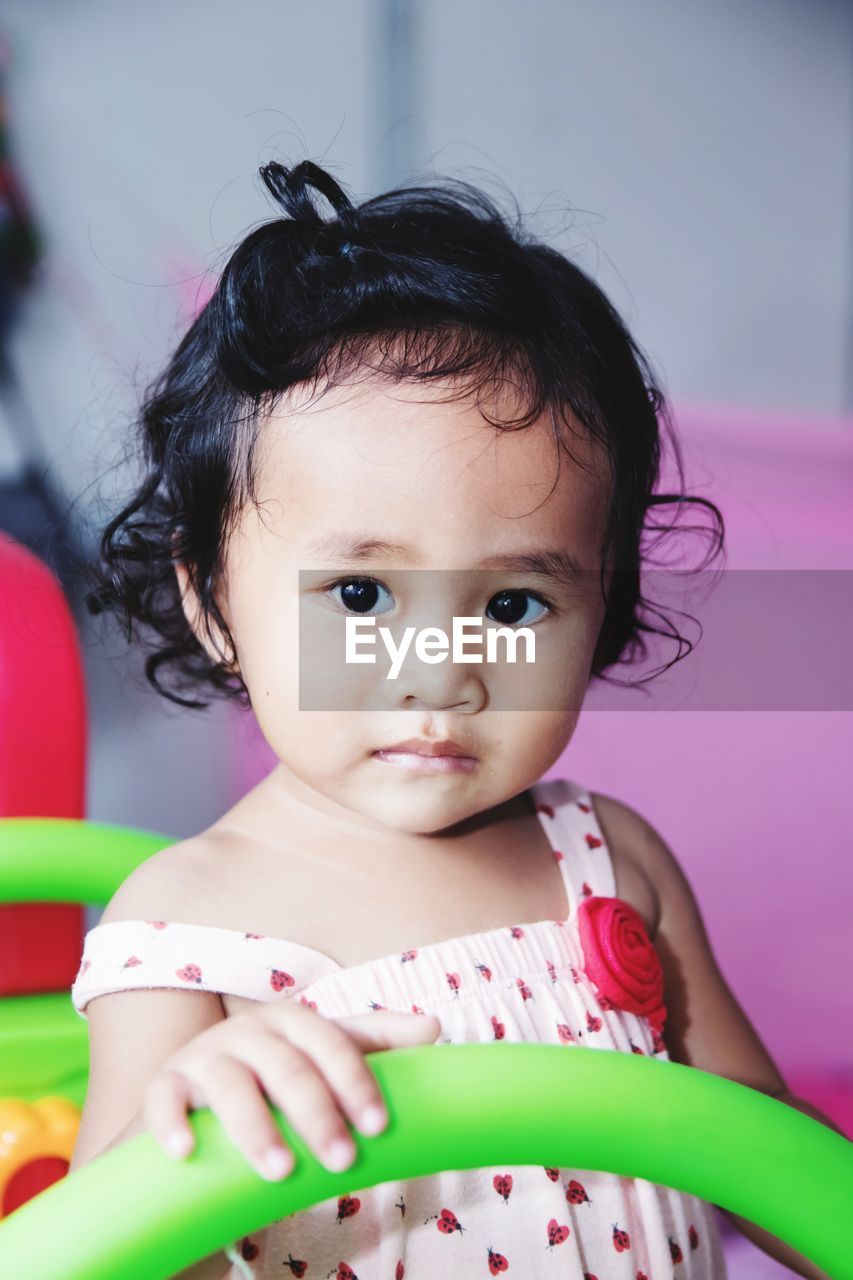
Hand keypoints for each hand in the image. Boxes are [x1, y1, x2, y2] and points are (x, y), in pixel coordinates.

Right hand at [143, 1001, 441, 1179]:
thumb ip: (377, 1042)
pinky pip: (163, 1100)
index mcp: (293, 1021)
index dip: (355, 1080)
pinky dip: (171, 1123)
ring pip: (230, 1085)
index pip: (331, 1041)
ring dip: (256, 1127)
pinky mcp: (165, 1086)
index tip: (379, 1125)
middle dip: (316, 1114)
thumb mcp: (326, 1057)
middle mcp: (247, 1031)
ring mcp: (203, 1056)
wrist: (203, 1095)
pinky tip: (186, 1152)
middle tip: (342, 1161)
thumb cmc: (280, 1076)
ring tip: (279, 1171)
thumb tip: (434, 1029)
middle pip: (286, 1067)